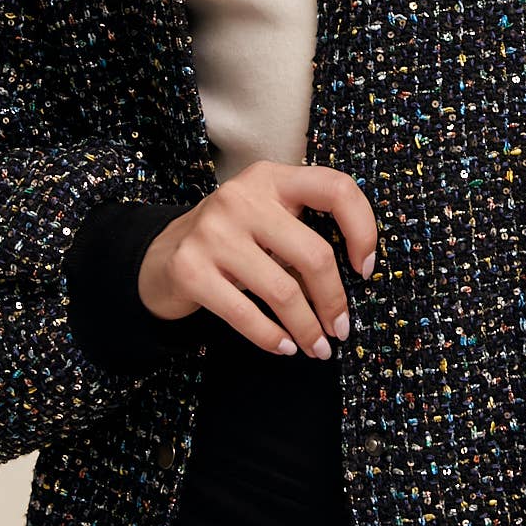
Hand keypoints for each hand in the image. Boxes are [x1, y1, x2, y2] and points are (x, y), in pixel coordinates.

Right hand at [136, 161, 378, 359]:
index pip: (335, 188)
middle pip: (313, 254)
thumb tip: (353, 282)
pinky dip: (271, 338)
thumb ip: (304, 233)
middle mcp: (241, 197)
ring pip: (282, 291)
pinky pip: (245, 314)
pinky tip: (284, 347)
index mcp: (271, 178)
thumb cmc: (233, 241)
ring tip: (318, 348)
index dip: (363, 229)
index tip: (365, 268)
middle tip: (340, 330)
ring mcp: (212, 232)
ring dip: (307, 328)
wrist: (161, 255)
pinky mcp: (190, 269)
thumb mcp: (267, 219)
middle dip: (334, 301)